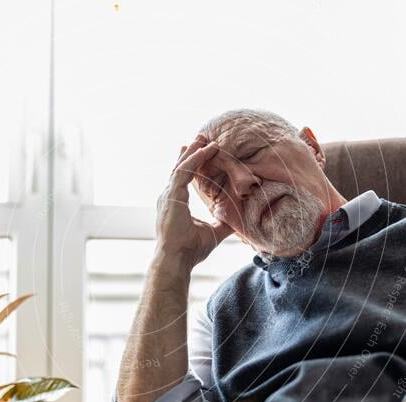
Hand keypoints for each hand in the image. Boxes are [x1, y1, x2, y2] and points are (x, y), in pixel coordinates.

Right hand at [154, 138, 233, 269]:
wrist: (177, 260)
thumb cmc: (190, 250)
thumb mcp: (212, 233)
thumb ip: (222, 223)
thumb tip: (237, 220)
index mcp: (175, 203)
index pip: (183, 178)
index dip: (191, 164)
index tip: (201, 152)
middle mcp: (168, 197)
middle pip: (179, 168)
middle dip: (191, 152)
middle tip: (201, 138)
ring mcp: (168, 196)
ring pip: (181, 166)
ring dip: (194, 152)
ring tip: (205, 140)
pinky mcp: (172, 196)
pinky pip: (184, 171)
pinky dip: (196, 159)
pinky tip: (206, 151)